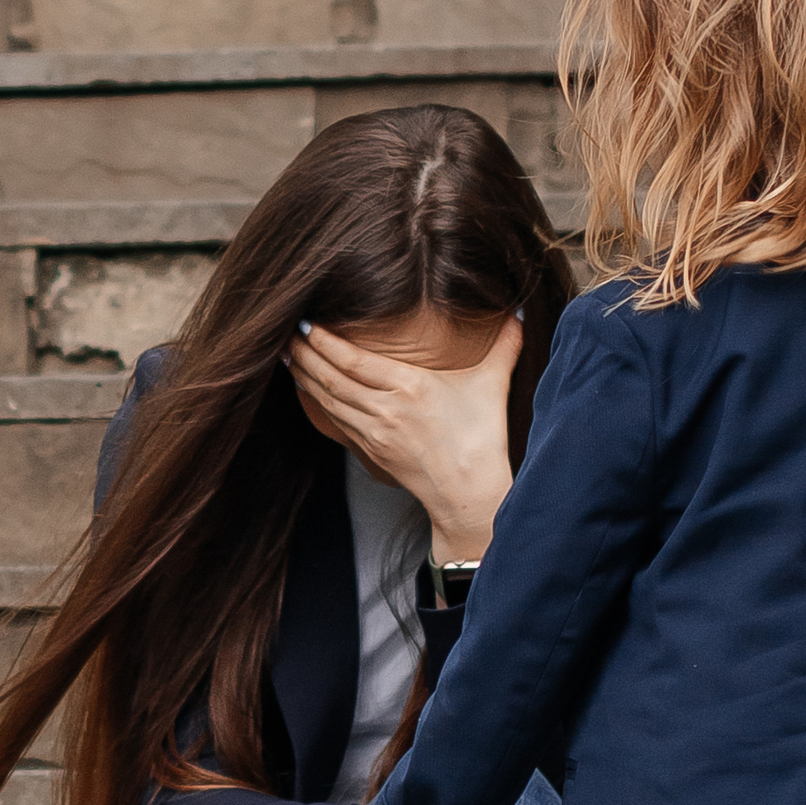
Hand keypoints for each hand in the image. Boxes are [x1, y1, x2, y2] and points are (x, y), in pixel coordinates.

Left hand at [289, 315, 521, 563]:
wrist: (470, 494)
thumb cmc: (482, 439)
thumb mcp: (493, 385)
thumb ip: (506, 344)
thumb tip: (521, 310)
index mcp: (410, 388)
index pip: (354, 361)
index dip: (325, 342)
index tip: (306, 324)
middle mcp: (385, 410)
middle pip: (331, 378)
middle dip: (304, 355)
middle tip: (284, 333)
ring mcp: (374, 433)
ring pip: (328, 399)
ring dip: (304, 376)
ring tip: (288, 355)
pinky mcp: (371, 450)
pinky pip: (335, 420)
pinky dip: (317, 401)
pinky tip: (308, 388)